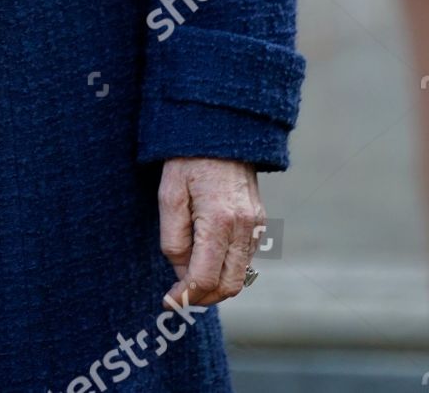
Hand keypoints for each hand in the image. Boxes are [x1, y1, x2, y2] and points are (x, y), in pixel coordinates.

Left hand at [158, 157, 265, 306]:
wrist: (220, 127)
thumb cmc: (187, 158)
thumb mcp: (168, 194)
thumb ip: (173, 239)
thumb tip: (182, 273)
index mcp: (219, 220)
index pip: (205, 278)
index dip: (185, 296)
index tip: (168, 301)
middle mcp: (244, 226)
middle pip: (229, 286)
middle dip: (203, 298)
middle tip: (179, 295)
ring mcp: (256, 224)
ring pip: (241, 276)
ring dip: (217, 285)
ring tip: (190, 277)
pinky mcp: (260, 219)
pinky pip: (246, 258)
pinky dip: (228, 268)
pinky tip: (207, 257)